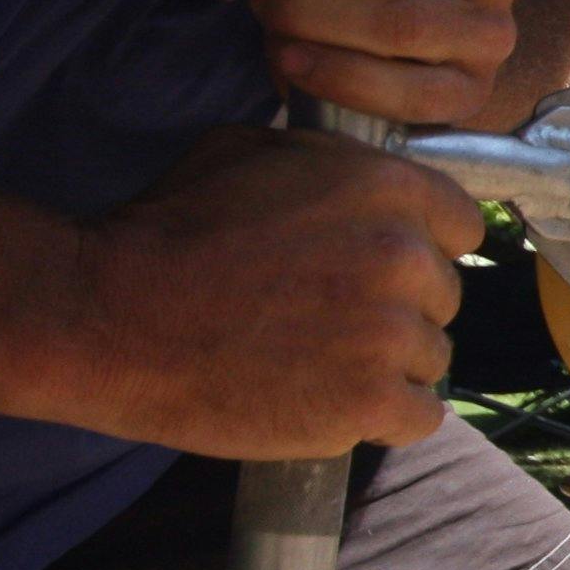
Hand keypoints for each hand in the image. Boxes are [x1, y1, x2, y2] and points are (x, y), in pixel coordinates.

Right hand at [63, 127, 481, 456]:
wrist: (107, 315)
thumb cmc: (166, 228)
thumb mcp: (250, 152)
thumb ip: (332, 165)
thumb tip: (366, 173)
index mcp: (387, 188)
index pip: (462, 226)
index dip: (424, 249)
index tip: (386, 270)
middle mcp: (404, 257)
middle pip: (443, 296)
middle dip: (398, 308)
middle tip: (329, 320)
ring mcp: (391, 333)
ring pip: (431, 358)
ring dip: (387, 365)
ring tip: (315, 362)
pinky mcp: (369, 402)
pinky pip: (420, 416)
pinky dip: (384, 417)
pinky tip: (336, 404)